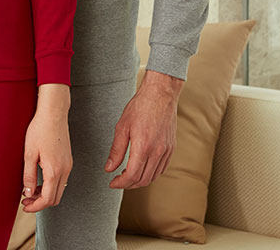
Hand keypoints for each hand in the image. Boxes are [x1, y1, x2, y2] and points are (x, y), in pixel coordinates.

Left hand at [21, 84, 72, 211]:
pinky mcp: (68, 160)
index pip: (47, 199)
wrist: (53, 113)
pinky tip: (40, 180)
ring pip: (59, 190)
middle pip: (55, 198)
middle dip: (40, 203)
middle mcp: (65, 170)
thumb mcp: (29, 153)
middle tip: (26, 200)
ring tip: (31, 190)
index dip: (35, 207)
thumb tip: (28, 192)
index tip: (25, 206)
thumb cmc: (40, 129)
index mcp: (55, 170)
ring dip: (46, 194)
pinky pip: (62, 180)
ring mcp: (68, 165)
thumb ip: (29, 175)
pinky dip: (51, 185)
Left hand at [105, 69, 182, 188]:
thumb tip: (108, 168)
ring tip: (128, 175)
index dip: (120, 183)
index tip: (112, 182)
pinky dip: (151, 174)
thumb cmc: (140, 107)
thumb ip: (116, 150)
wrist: (160, 94)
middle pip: (143, 180)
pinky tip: (142, 168)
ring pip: (153, 177)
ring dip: (140, 181)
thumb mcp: (122, 126)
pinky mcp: (171, 148)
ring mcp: (166, 151)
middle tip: (118, 180)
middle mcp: (157, 152)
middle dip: (129, 184)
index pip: (132, 176)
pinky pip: (162, 169)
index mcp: (143, 147)